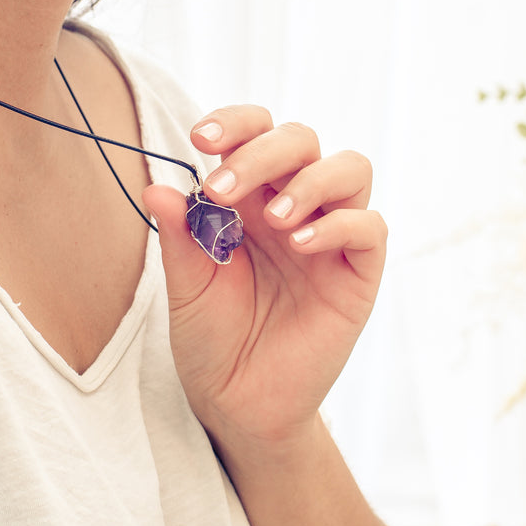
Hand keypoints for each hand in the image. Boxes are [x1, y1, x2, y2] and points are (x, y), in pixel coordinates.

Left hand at [142, 105, 386, 450]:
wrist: (237, 404)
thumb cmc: (211, 338)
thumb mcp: (186, 285)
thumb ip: (179, 236)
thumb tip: (157, 187)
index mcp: (250, 196)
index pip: (256, 131)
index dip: (234, 122)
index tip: (199, 138)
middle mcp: (293, 204)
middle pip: (301, 140)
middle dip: (262, 152)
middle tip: (222, 189)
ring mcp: (330, 236)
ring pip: (350, 168)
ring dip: (310, 181)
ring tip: (273, 221)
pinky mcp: (357, 273)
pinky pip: (368, 227)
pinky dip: (337, 225)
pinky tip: (300, 245)